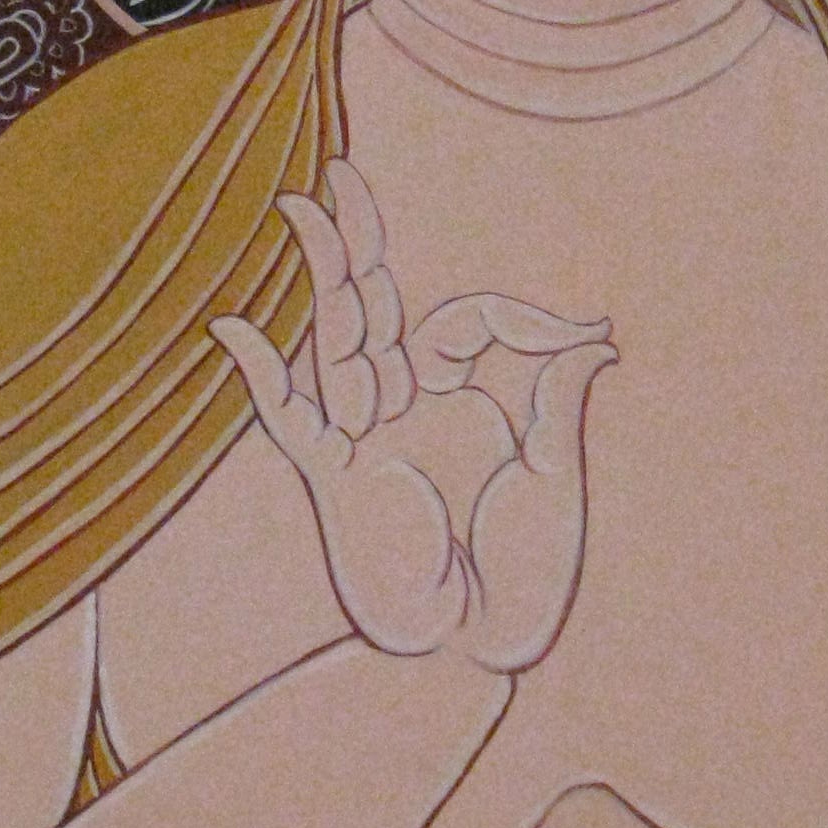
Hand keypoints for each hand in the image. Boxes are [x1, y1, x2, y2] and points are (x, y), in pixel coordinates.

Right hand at [212, 159, 615, 671]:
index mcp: (462, 405)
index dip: (525, 317)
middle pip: (378, 307)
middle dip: (362, 240)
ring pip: (339, 340)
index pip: (467, 322)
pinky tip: (233, 328)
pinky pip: (290, 420)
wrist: (478, 653)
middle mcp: (406, 411)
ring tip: (303, 208)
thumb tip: (595, 334)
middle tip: (344, 174)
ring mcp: (365, 439)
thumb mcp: (554, 476)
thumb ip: (558, 401)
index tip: (592, 333)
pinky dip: (262, 376)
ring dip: (324, 276)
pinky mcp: (334, 480)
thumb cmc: (525, 578)